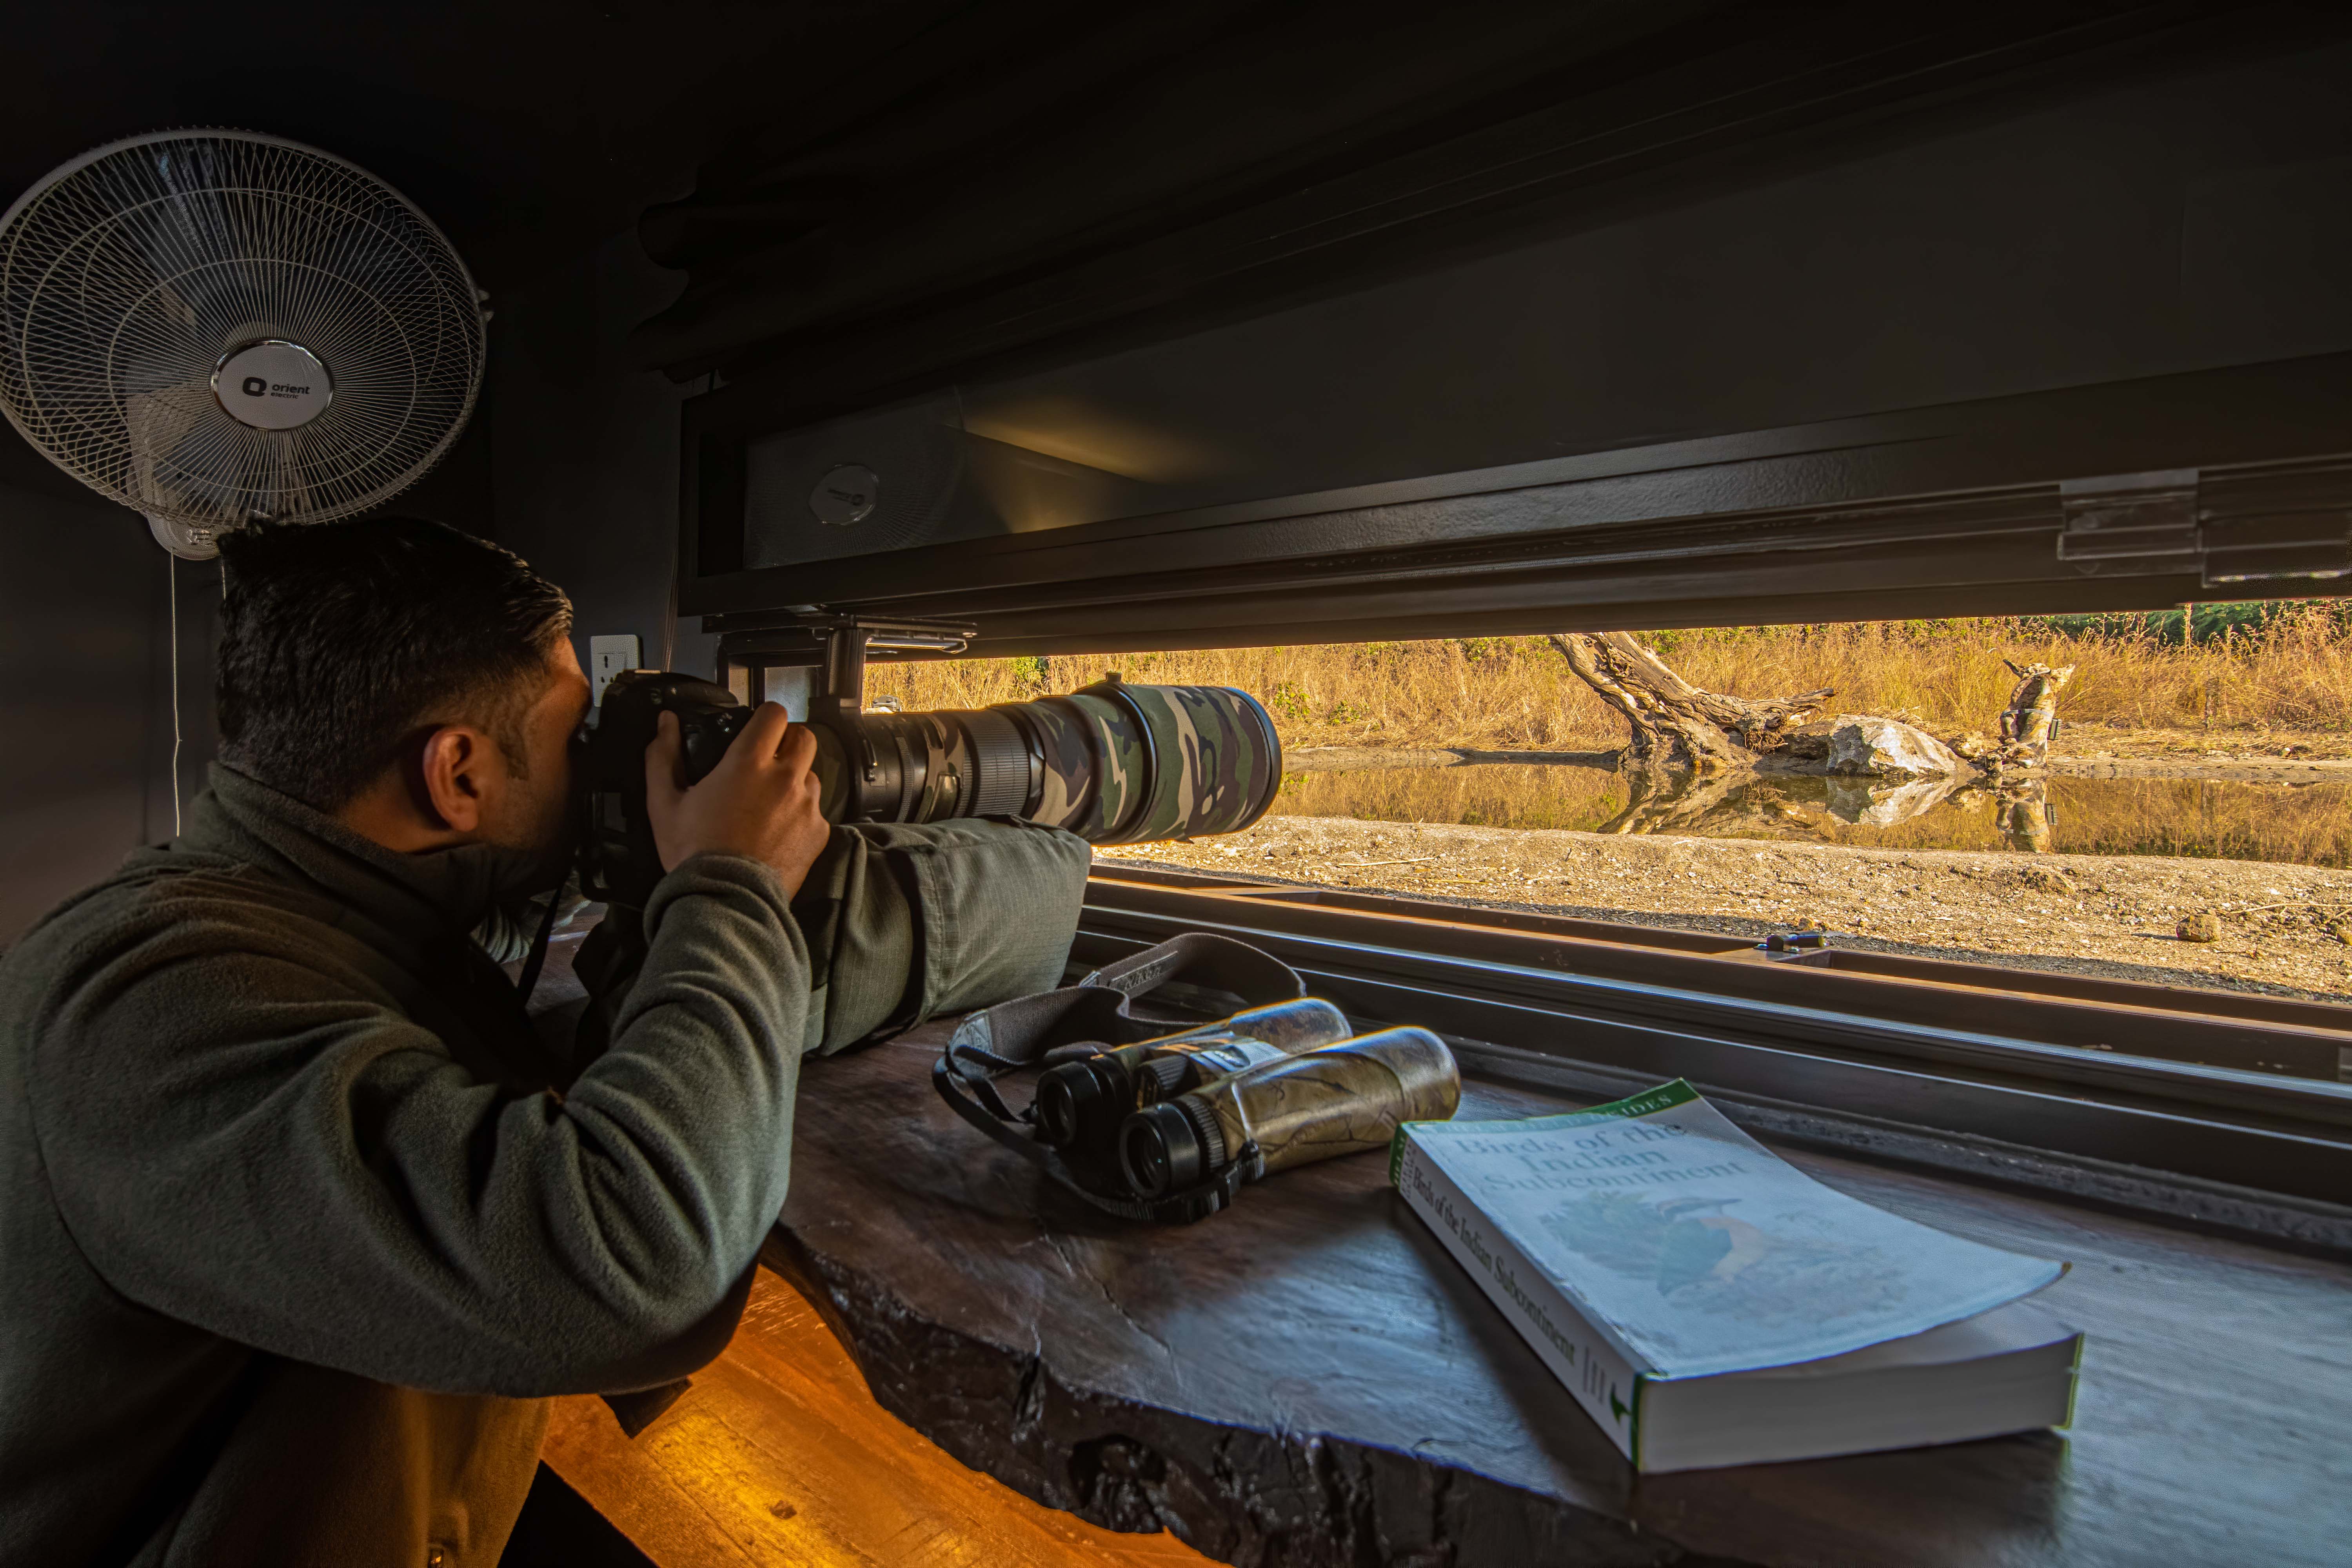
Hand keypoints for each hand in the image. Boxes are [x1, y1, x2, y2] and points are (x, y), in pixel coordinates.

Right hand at [644, 705, 830, 896]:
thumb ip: (663, 756)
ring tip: (769, 802)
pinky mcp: (818, 832)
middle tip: (768, 760)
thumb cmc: (694, 853)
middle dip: (788, 742)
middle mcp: (784, 779)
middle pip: (804, 737)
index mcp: (748, 763)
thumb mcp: (664, 803)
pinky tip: (778, 831)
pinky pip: (816, 811)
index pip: (774, 714)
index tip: (756, 729)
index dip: (765, 717)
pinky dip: (801, 815)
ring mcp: (806, 806)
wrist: (725, 899)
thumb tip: (665, 723)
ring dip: (795, 781)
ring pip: (811, 775)